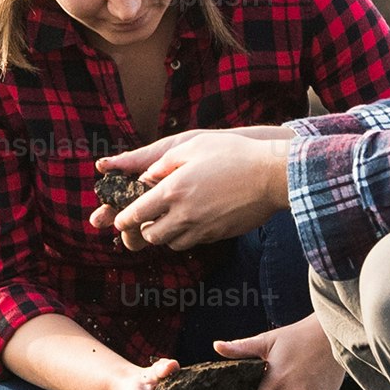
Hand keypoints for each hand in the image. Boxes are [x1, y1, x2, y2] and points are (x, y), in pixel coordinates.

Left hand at [91, 128, 288, 250]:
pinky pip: (192, 242)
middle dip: (142, 229)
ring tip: (168, 219)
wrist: (271, 176)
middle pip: (150, 235)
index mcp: (173, 190)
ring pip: (170, 243)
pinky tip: (190, 221)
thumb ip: (163, 164)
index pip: (136, 214)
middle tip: (145, 219)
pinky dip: (184, 236)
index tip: (119, 220)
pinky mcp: (217, 235)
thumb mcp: (192, 147)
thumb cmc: (233, 154)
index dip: (123, 219)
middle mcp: (184, 214)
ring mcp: (202, 228)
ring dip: (164, 234)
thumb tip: (146, 177)